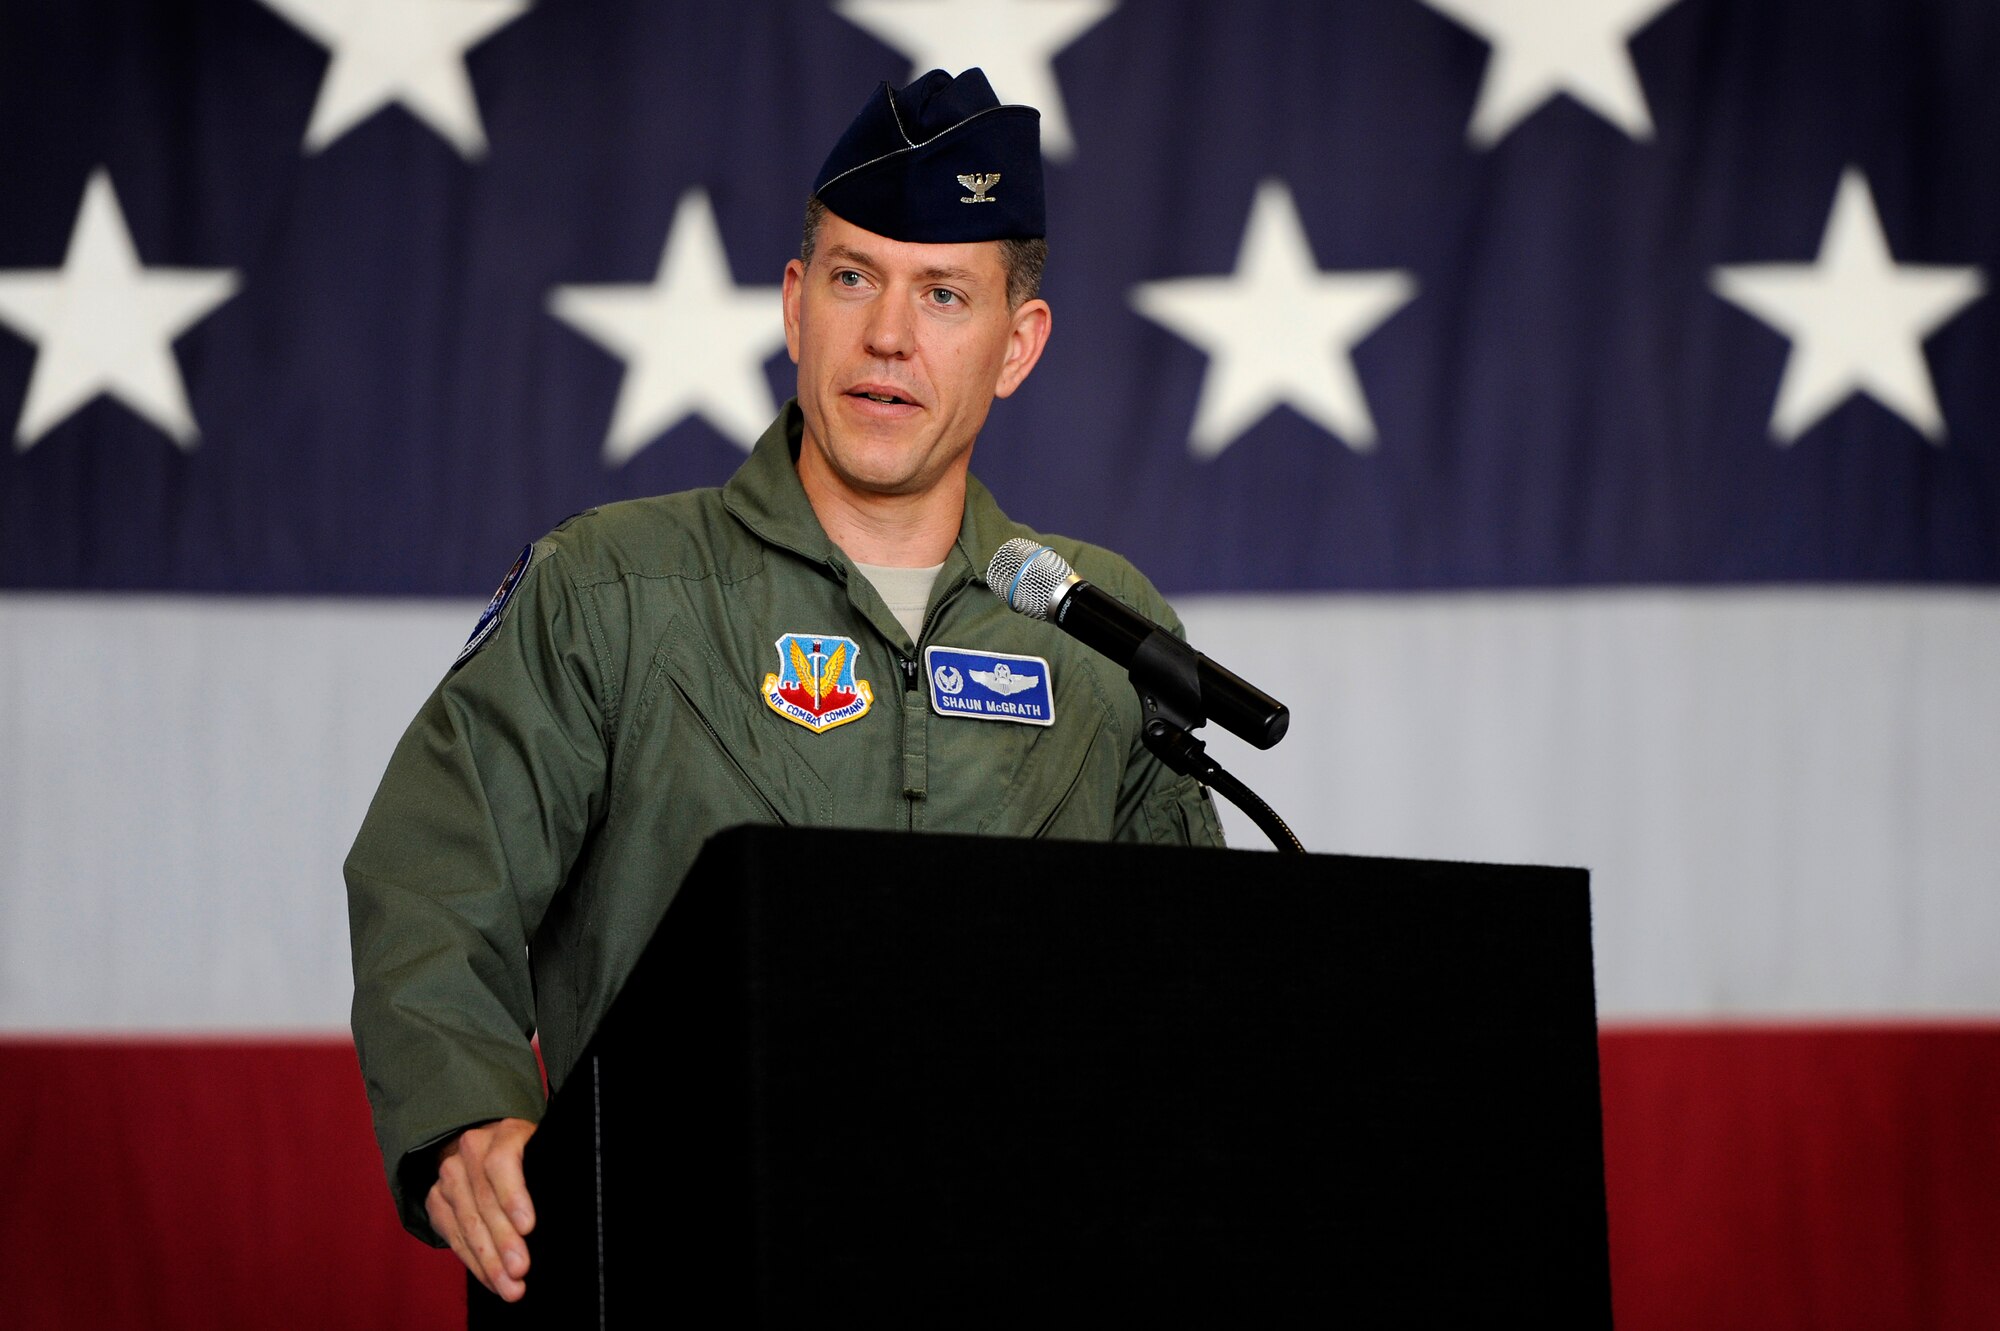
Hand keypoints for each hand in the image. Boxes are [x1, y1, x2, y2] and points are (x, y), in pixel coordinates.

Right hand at [428, 1117, 537, 1300]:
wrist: (489, 1148)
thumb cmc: (531, 1159)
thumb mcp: (544, 1156)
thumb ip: (548, 1177)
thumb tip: (567, 1213)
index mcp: (505, 1133)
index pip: (501, 1163)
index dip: (513, 1195)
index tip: (529, 1227)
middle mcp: (472, 1149)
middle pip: (485, 1200)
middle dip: (503, 1241)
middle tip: (521, 1271)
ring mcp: (450, 1174)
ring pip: (467, 1222)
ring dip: (489, 1260)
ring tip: (510, 1287)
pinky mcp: (436, 1199)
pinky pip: (453, 1236)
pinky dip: (474, 1262)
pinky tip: (492, 1281)